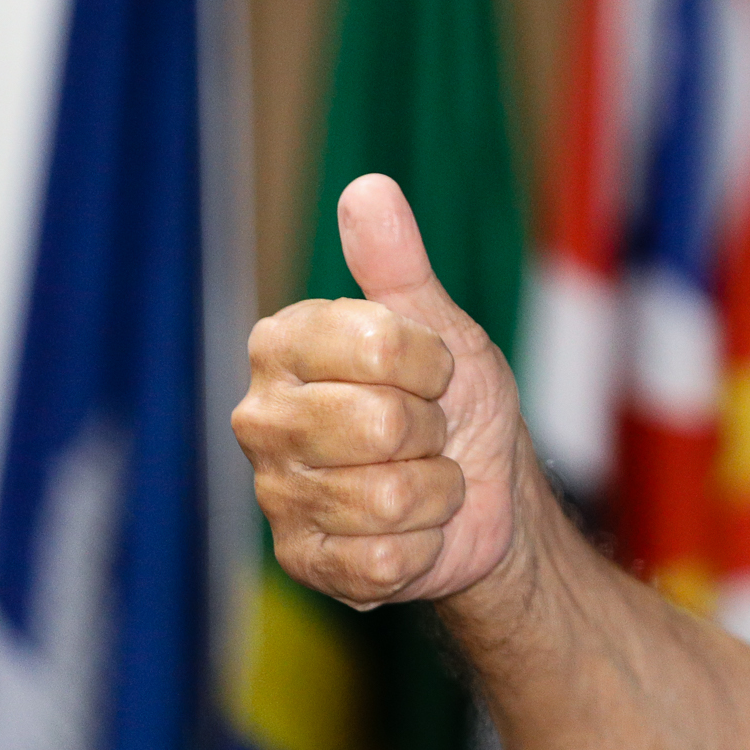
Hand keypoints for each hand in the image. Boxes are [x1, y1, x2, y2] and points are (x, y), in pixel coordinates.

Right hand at [232, 174, 530, 606]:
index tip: (433, 369)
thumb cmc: (456, 395)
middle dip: (433, 428)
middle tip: (428, 430)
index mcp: (284, 344)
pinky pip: (382, 559)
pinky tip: (411, 530)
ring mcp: (275, 494)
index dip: (431, 361)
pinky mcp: (301, 561)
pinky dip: (422, 546)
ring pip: (387, 497)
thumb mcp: (441, 322)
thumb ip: (397, 261)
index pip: (376, 342)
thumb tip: (367, 188)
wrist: (488, 489)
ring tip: (422, 477)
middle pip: (379, 424)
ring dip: (435, 490)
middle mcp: (261, 417)